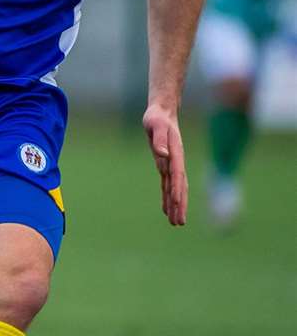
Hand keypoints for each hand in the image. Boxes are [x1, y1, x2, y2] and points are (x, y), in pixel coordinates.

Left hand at [142, 102, 187, 225]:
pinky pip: (167, 185)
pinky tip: (166, 209)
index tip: (176, 204)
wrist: (162, 112)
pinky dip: (167, 197)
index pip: (177, 175)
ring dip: (175, 206)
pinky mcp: (165, 165)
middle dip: (179, 205)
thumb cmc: (157, 117)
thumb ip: (159, 139)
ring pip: (174, 189)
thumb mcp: (155, 125)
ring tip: (175, 222)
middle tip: (179, 223)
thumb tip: (162, 155)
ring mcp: (171, 165)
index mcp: (175, 153)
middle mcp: (175, 162)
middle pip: (179, 187)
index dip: (177, 190)